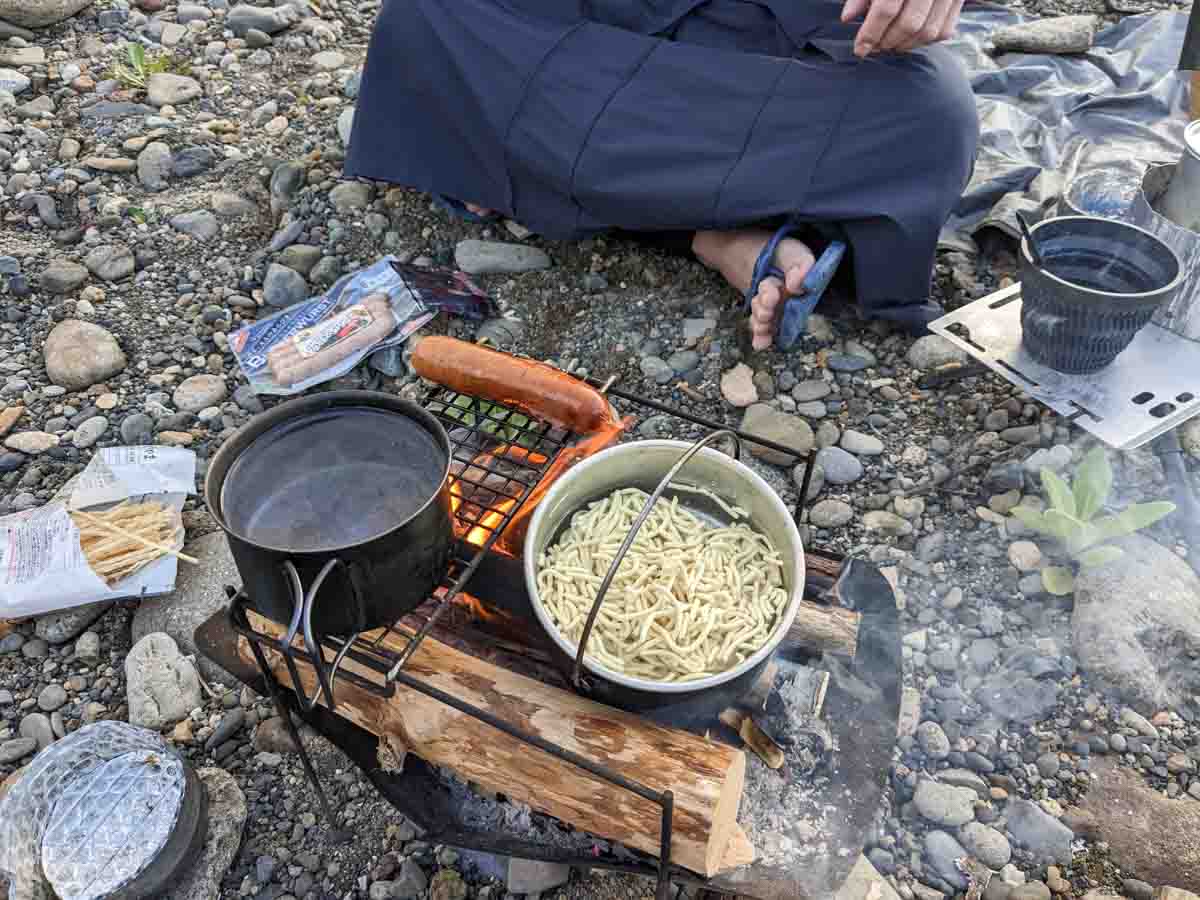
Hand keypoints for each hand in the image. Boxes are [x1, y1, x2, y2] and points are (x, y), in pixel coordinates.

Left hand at [841, 0, 963, 56]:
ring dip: (905, 45)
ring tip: (889, 44)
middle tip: (875, 46)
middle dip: (888, 42)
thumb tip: (848, 17)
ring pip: (928, 31)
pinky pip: (945, 29)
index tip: (860, 48)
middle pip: (909, 23)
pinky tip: (909, 39)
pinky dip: (925, 41)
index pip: (886, 9)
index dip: (871, 33)